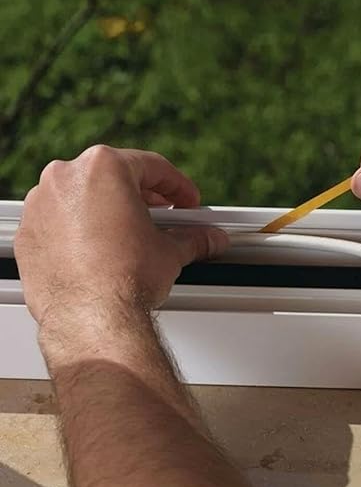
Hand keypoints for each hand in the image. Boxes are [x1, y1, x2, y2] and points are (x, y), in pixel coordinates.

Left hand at [15, 145, 228, 324]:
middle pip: (113, 178)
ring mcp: (41, 206)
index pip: (152, 167)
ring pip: (82, 198)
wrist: (93, 319)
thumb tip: (208, 238)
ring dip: (108, 212)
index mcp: (103, 168)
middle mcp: (65, 179)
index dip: (177, 185)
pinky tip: (100, 251)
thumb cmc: (125, 279)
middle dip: (143, 197)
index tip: (185, 200)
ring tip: (131, 235)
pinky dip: (79, 232)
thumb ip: (193, 238)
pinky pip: (59, 223)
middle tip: (164, 217)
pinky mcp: (27, 235)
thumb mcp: (170, 251)